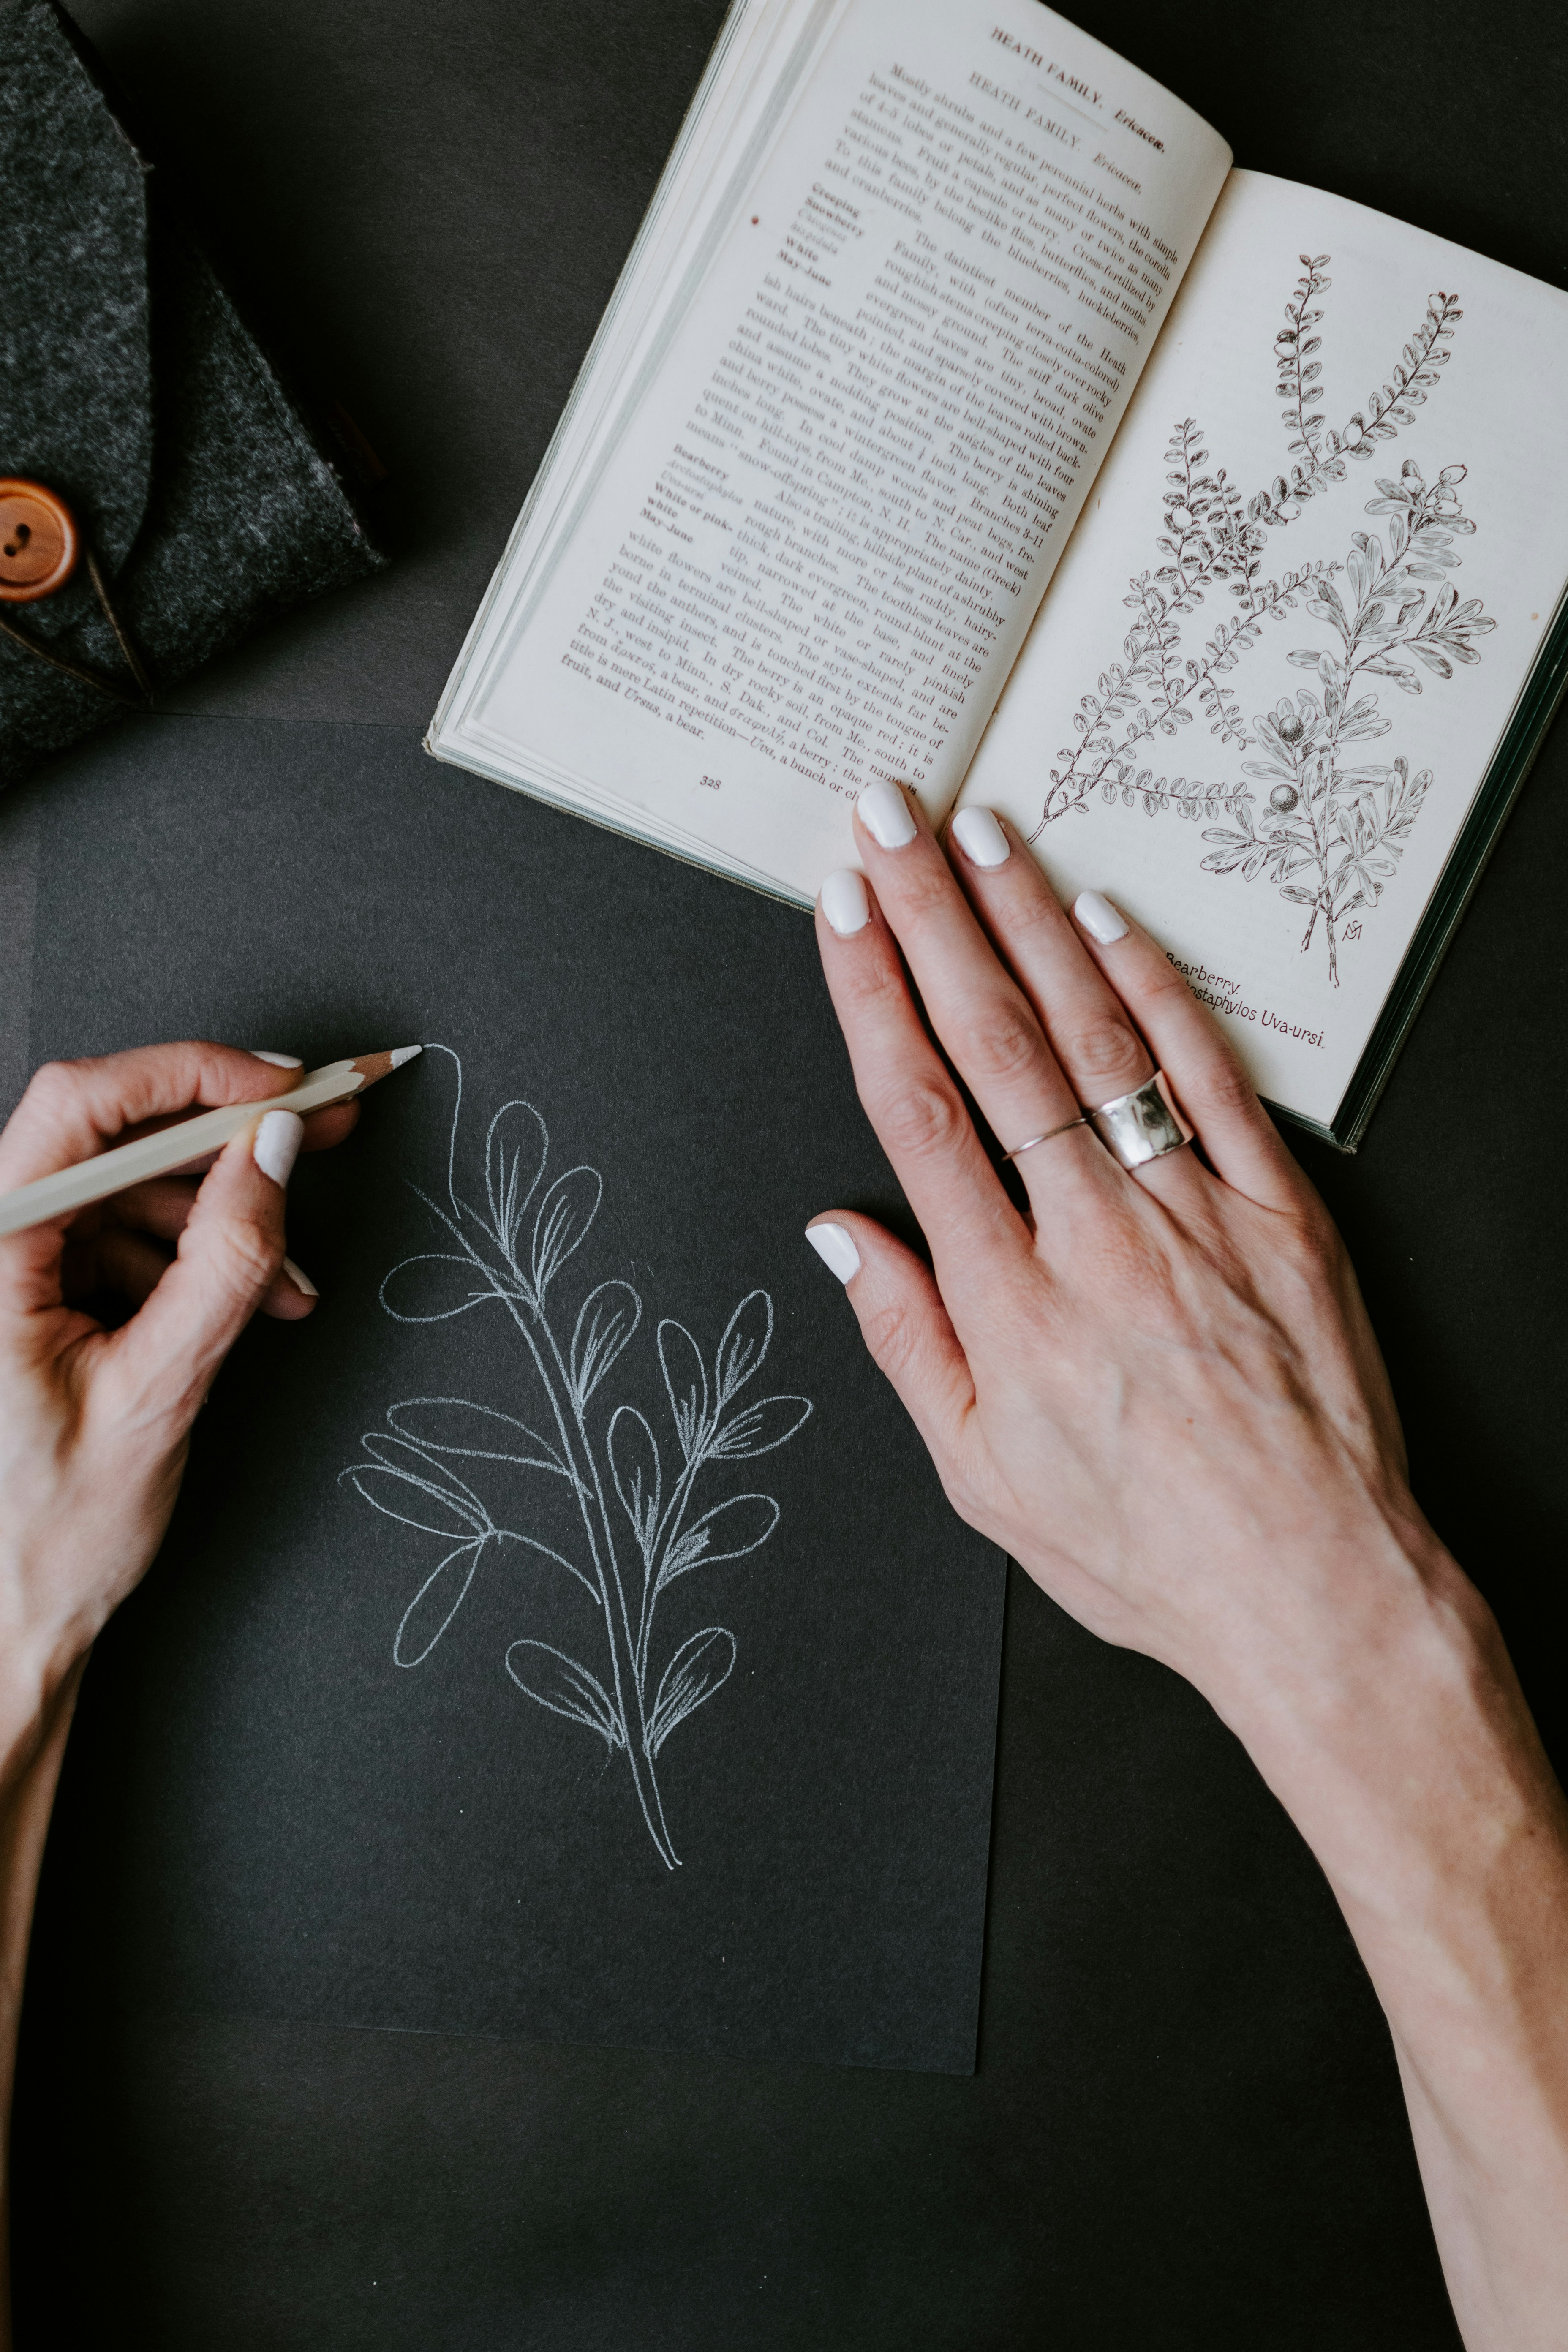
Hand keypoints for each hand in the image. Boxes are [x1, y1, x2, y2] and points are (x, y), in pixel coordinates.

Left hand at [0, 1044, 354, 1771]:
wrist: (5, 1625)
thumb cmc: (47, 1537)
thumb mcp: (158, 1395)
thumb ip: (222, 1264)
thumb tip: (274, 1151)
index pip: (84, 1106)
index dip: (194, 1076)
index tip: (284, 1087)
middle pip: (112, 1132)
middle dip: (228, 1134)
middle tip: (325, 1123)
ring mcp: (9, 1263)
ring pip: (128, 1185)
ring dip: (222, 1217)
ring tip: (286, 1279)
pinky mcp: (34, 1288)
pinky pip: (123, 1234)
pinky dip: (195, 1258)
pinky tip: (251, 1300)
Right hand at [808, 784, 1447, 1744]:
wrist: (1313, 1587)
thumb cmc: (1149, 1548)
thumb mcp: (984, 1479)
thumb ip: (907, 1342)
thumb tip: (840, 1232)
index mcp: (1008, 1307)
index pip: (919, 1112)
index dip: (871, 997)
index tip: (841, 914)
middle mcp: (1092, 1242)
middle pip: (993, 1047)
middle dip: (927, 919)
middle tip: (885, 821)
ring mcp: (1191, 1217)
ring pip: (1094, 1040)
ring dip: (1027, 926)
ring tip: (977, 836)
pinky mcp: (1281, 1216)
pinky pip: (1211, 1082)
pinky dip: (1160, 992)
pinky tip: (1110, 919)